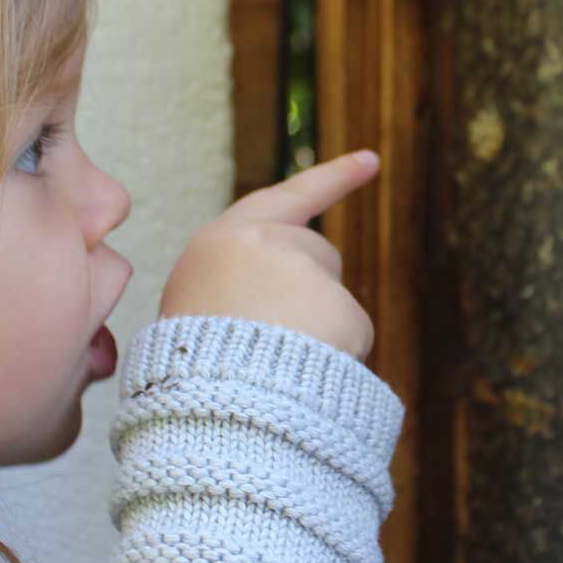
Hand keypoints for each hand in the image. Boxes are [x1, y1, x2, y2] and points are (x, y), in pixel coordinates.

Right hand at [158, 151, 380, 359]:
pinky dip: (337, 359)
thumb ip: (240, 285)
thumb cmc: (190, 368)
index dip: (335, 178)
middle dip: (311, 290)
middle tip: (274, 337)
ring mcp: (305, 272)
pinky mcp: (340, 308)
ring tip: (274, 362)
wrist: (205, 402)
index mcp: (220, 242)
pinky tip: (302, 376)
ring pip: (332, 302)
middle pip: (317, 256)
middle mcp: (266, 244)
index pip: (289, 197)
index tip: (372, 160)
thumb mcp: (195, 308)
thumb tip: (288, 307)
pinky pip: (352, 338)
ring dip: (318, 330)